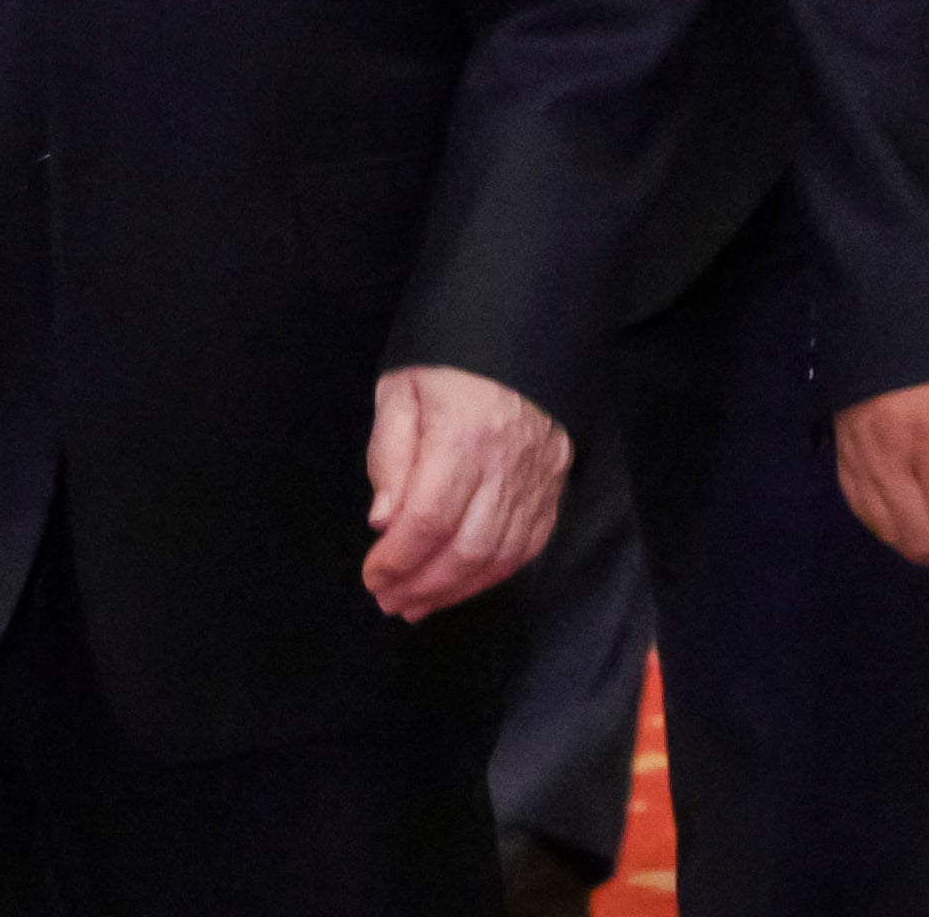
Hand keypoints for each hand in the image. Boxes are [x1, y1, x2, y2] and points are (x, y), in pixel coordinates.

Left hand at [360, 365, 568, 621]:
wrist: (518, 326)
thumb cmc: (448, 359)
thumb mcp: (401, 391)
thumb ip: (390, 455)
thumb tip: (384, 522)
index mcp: (463, 435)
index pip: (429, 519)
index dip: (398, 560)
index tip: (372, 576)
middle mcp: (507, 462)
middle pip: (467, 548)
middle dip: (423, 585)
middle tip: (390, 601)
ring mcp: (539, 474)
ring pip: (502, 554)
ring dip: (457, 590)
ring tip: (419, 603)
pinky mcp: (556, 479)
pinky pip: (531, 542)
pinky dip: (497, 572)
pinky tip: (465, 581)